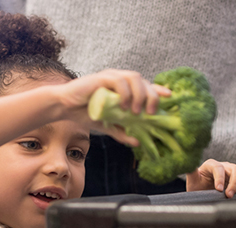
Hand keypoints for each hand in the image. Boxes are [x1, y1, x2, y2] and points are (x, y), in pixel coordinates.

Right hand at [52, 69, 170, 146]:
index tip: (170, 97)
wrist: (65, 108)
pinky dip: (124, 92)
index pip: (145, 85)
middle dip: (151, 96)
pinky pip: (118, 80)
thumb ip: (121, 132)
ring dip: (139, 94)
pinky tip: (123, 105)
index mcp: (124, 88)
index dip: (159, 90)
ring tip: (136, 111)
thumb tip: (137, 142)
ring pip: (134, 78)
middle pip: (143, 81)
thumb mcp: (107, 125)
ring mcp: (111, 77)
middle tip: (152, 112)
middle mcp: (120, 79)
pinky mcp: (101, 78)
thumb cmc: (85, 113)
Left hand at [186, 159, 235, 197]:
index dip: (220, 178)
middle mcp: (224, 166)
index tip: (219, 190)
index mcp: (211, 165)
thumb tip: (187, 165)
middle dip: (234, 183)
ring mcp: (234, 171)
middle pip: (235, 169)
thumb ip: (191, 172)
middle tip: (230, 196)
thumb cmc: (196, 188)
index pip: (218, 168)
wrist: (202, 195)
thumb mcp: (192, 181)